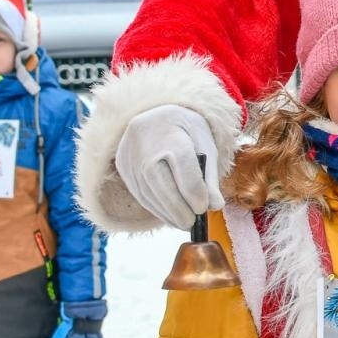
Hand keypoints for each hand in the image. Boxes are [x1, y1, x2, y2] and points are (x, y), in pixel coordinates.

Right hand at [114, 105, 220, 230]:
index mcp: (172, 133)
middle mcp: (146, 143)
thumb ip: (210, 177)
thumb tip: (215, 206)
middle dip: (178, 208)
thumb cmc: (187, 131)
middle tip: (192, 224)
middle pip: (161, 183)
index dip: (194, 192)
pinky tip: (168, 215)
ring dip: (166, 212)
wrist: (157, 113)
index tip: (203, 209)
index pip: (183, 167)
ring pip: (147, 191)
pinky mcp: (122, 165)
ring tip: (182, 222)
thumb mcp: (206, 146)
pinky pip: (138, 192)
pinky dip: (155, 207)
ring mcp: (130, 154)